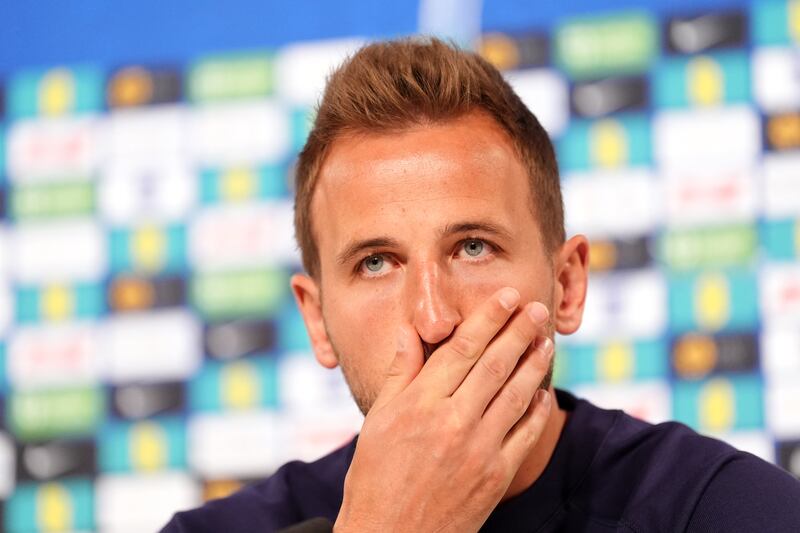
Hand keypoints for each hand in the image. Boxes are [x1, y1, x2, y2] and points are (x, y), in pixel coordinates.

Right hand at [334, 287, 553, 532]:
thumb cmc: (375, 478)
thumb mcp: (377, 421)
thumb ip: (399, 373)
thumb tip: (412, 331)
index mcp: (421, 404)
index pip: (463, 348)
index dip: (489, 318)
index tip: (507, 297)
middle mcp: (453, 422)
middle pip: (495, 364)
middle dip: (520, 331)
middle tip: (537, 308)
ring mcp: (479, 450)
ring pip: (515, 395)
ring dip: (534, 363)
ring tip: (546, 341)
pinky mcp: (496, 476)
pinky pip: (525, 436)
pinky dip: (538, 411)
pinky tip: (543, 391)